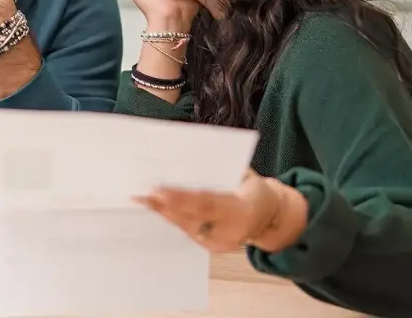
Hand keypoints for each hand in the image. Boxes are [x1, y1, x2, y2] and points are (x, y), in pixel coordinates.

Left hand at [135, 170, 302, 253]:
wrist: (269, 216)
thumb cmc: (254, 189)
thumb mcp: (244, 175)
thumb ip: (219, 173)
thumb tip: (185, 163)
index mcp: (243, 210)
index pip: (207, 204)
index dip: (182, 198)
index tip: (159, 190)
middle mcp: (232, 232)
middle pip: (192, 218)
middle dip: (166, 206)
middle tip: (143, 194)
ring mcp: (221, 243)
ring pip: (186, 226)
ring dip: (163, 212)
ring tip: (143, 199)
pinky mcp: (212, 247)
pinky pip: (188, 231)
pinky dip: (171, 218)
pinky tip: (156, 208)